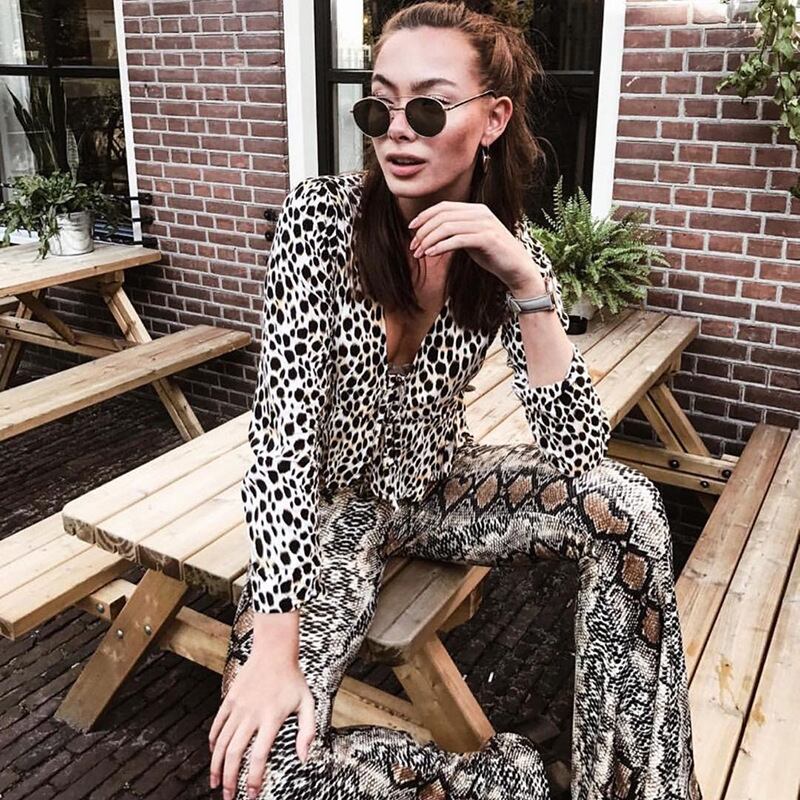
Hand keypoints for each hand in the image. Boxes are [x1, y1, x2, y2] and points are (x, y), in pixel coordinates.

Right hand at [209, 651, 315, 798]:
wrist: (274, 651)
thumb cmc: (293, 679)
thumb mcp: (307, 702)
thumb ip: (307, 731)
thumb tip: (304, 758)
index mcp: (271, 718)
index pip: (258, 756)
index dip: (253, 778)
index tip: (251, 795)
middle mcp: (252, 714)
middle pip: (234, 754)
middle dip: (229, 780)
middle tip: (229, 797)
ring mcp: (238, 706)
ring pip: (221, 743)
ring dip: (216, 767)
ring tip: (216, 783)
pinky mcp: (229, 699)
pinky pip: (217, 726)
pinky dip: (213, 743)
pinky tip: (214, 755)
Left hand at [407, 201, 542, 289]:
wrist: (517, 267)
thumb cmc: (492, 255)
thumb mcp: (471, 239)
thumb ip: (455, 232)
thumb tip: (429, 235)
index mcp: (475, 209)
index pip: (443, 207)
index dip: (424, 216)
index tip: (411, 229)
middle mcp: (480, 213)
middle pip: (442, 216)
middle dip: (423, 231)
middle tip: (413, 247)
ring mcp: (484, 225)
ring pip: (447, 227)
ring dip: (429, 241)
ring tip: (420, 254)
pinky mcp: (487, 239)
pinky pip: (457, 239)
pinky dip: (440, 246)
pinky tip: (431, 254)